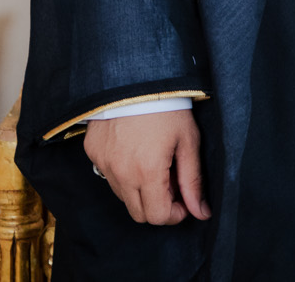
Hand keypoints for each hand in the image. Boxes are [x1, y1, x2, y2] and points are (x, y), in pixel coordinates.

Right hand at [84, 109, 208, 225]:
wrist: (135, 77)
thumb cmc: (168, 107)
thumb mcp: (188, 141)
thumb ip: (193, 181)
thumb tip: (201, 212)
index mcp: (147, 172)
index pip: (156, 216)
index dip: (174, 214)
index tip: (183, 202)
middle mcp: (121, 173)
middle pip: (138, 213)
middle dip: (157, 206)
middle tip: (170, 183)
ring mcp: (103, 164)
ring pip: (122, 196)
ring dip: (140, 190)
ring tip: (154, 163)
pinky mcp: (93, 153)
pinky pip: (108, 175)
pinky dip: (123, 173)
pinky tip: (135, 151)